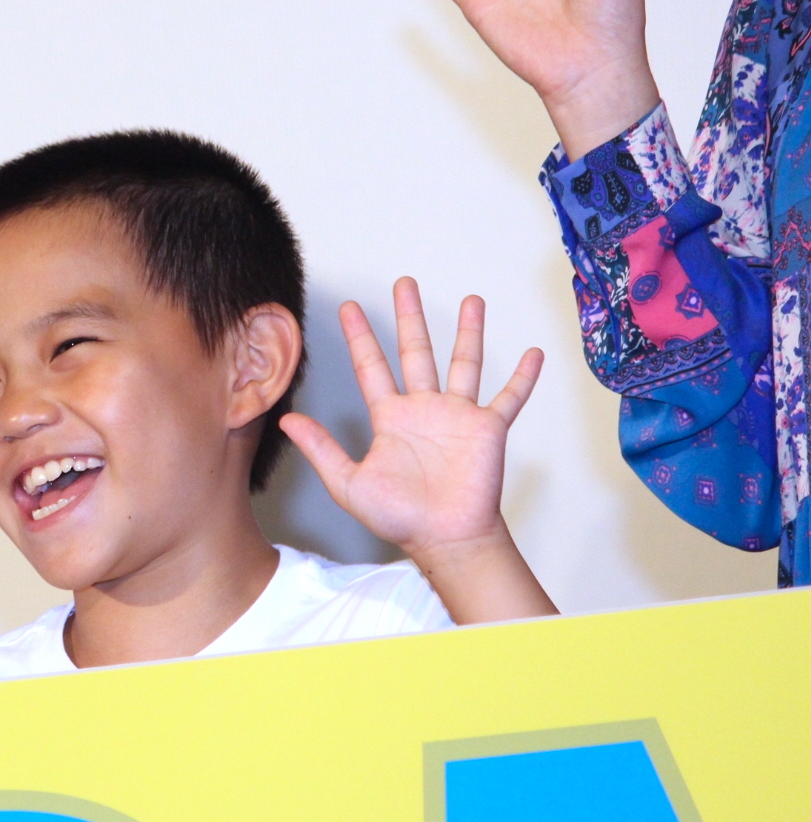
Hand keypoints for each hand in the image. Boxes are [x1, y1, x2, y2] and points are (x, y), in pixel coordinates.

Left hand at [281, 278, 555, 622]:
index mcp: (390, 417)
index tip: (349, 307)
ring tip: (471, 300)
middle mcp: (424, 408)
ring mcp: (458, 416)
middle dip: (409, 316)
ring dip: (468, 332)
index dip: (359, 336)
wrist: (444, 538)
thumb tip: (286, 420)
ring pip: (464, 363)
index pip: (371, 366)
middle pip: (415, 351)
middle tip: (404, 283)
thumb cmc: (399, 517)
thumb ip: (320, 449)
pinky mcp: (488, 429)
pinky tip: (534, 353)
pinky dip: (523, 377)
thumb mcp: (349, 482)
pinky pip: (509, 397)